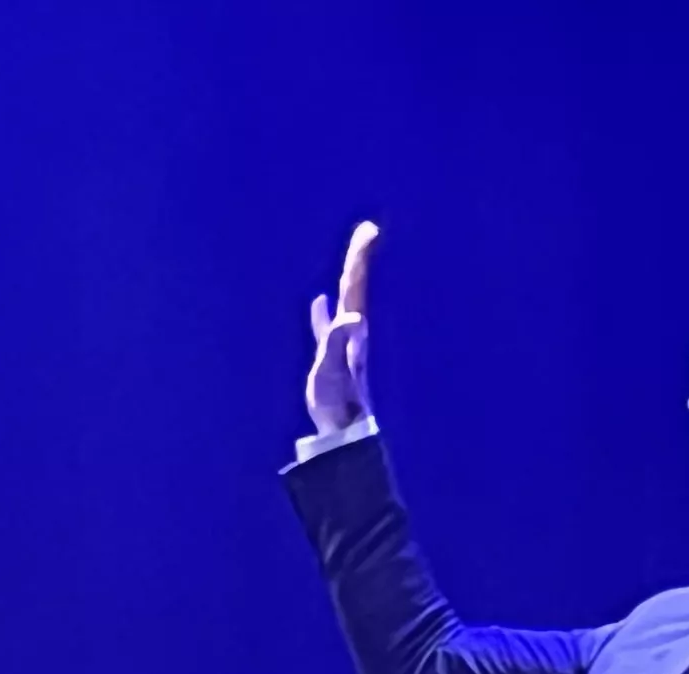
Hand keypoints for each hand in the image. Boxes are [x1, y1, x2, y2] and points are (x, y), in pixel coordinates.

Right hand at [303, 220, 378, 436]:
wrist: (342, 427)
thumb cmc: (337, 399)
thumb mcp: (334, 369)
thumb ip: (339, 342)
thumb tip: (351, 318)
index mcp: (351, 328)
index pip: (354, 285)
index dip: (359, 258)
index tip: (369, 230)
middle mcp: (351, 329)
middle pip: (354, 286)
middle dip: (359, 258)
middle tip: (367, 230)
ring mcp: (341, 342)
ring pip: (344, 300)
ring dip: (347, 278)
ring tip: (351, 258)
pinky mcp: (329, 355)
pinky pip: (326, 324)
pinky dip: (323, 311)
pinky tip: (319, 302)